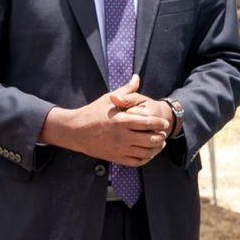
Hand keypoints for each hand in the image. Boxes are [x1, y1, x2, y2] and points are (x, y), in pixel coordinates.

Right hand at [42, 74, 171, 166]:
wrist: (75, 131)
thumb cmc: (92, 113)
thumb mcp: (108, 99)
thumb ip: (126, 91)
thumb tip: (137, 77)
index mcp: (122, 121)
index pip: (148, 123)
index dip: (159, 123)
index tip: (164, 122)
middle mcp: (122, 137)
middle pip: (150, 139)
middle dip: (160, 136)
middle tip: (163, 133)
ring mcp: (119, 149)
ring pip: (146, 152)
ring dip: (156, 148)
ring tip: (159, 143)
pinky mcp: (116, 158)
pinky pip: (136, 161)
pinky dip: (146, 158)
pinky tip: (148, 153)